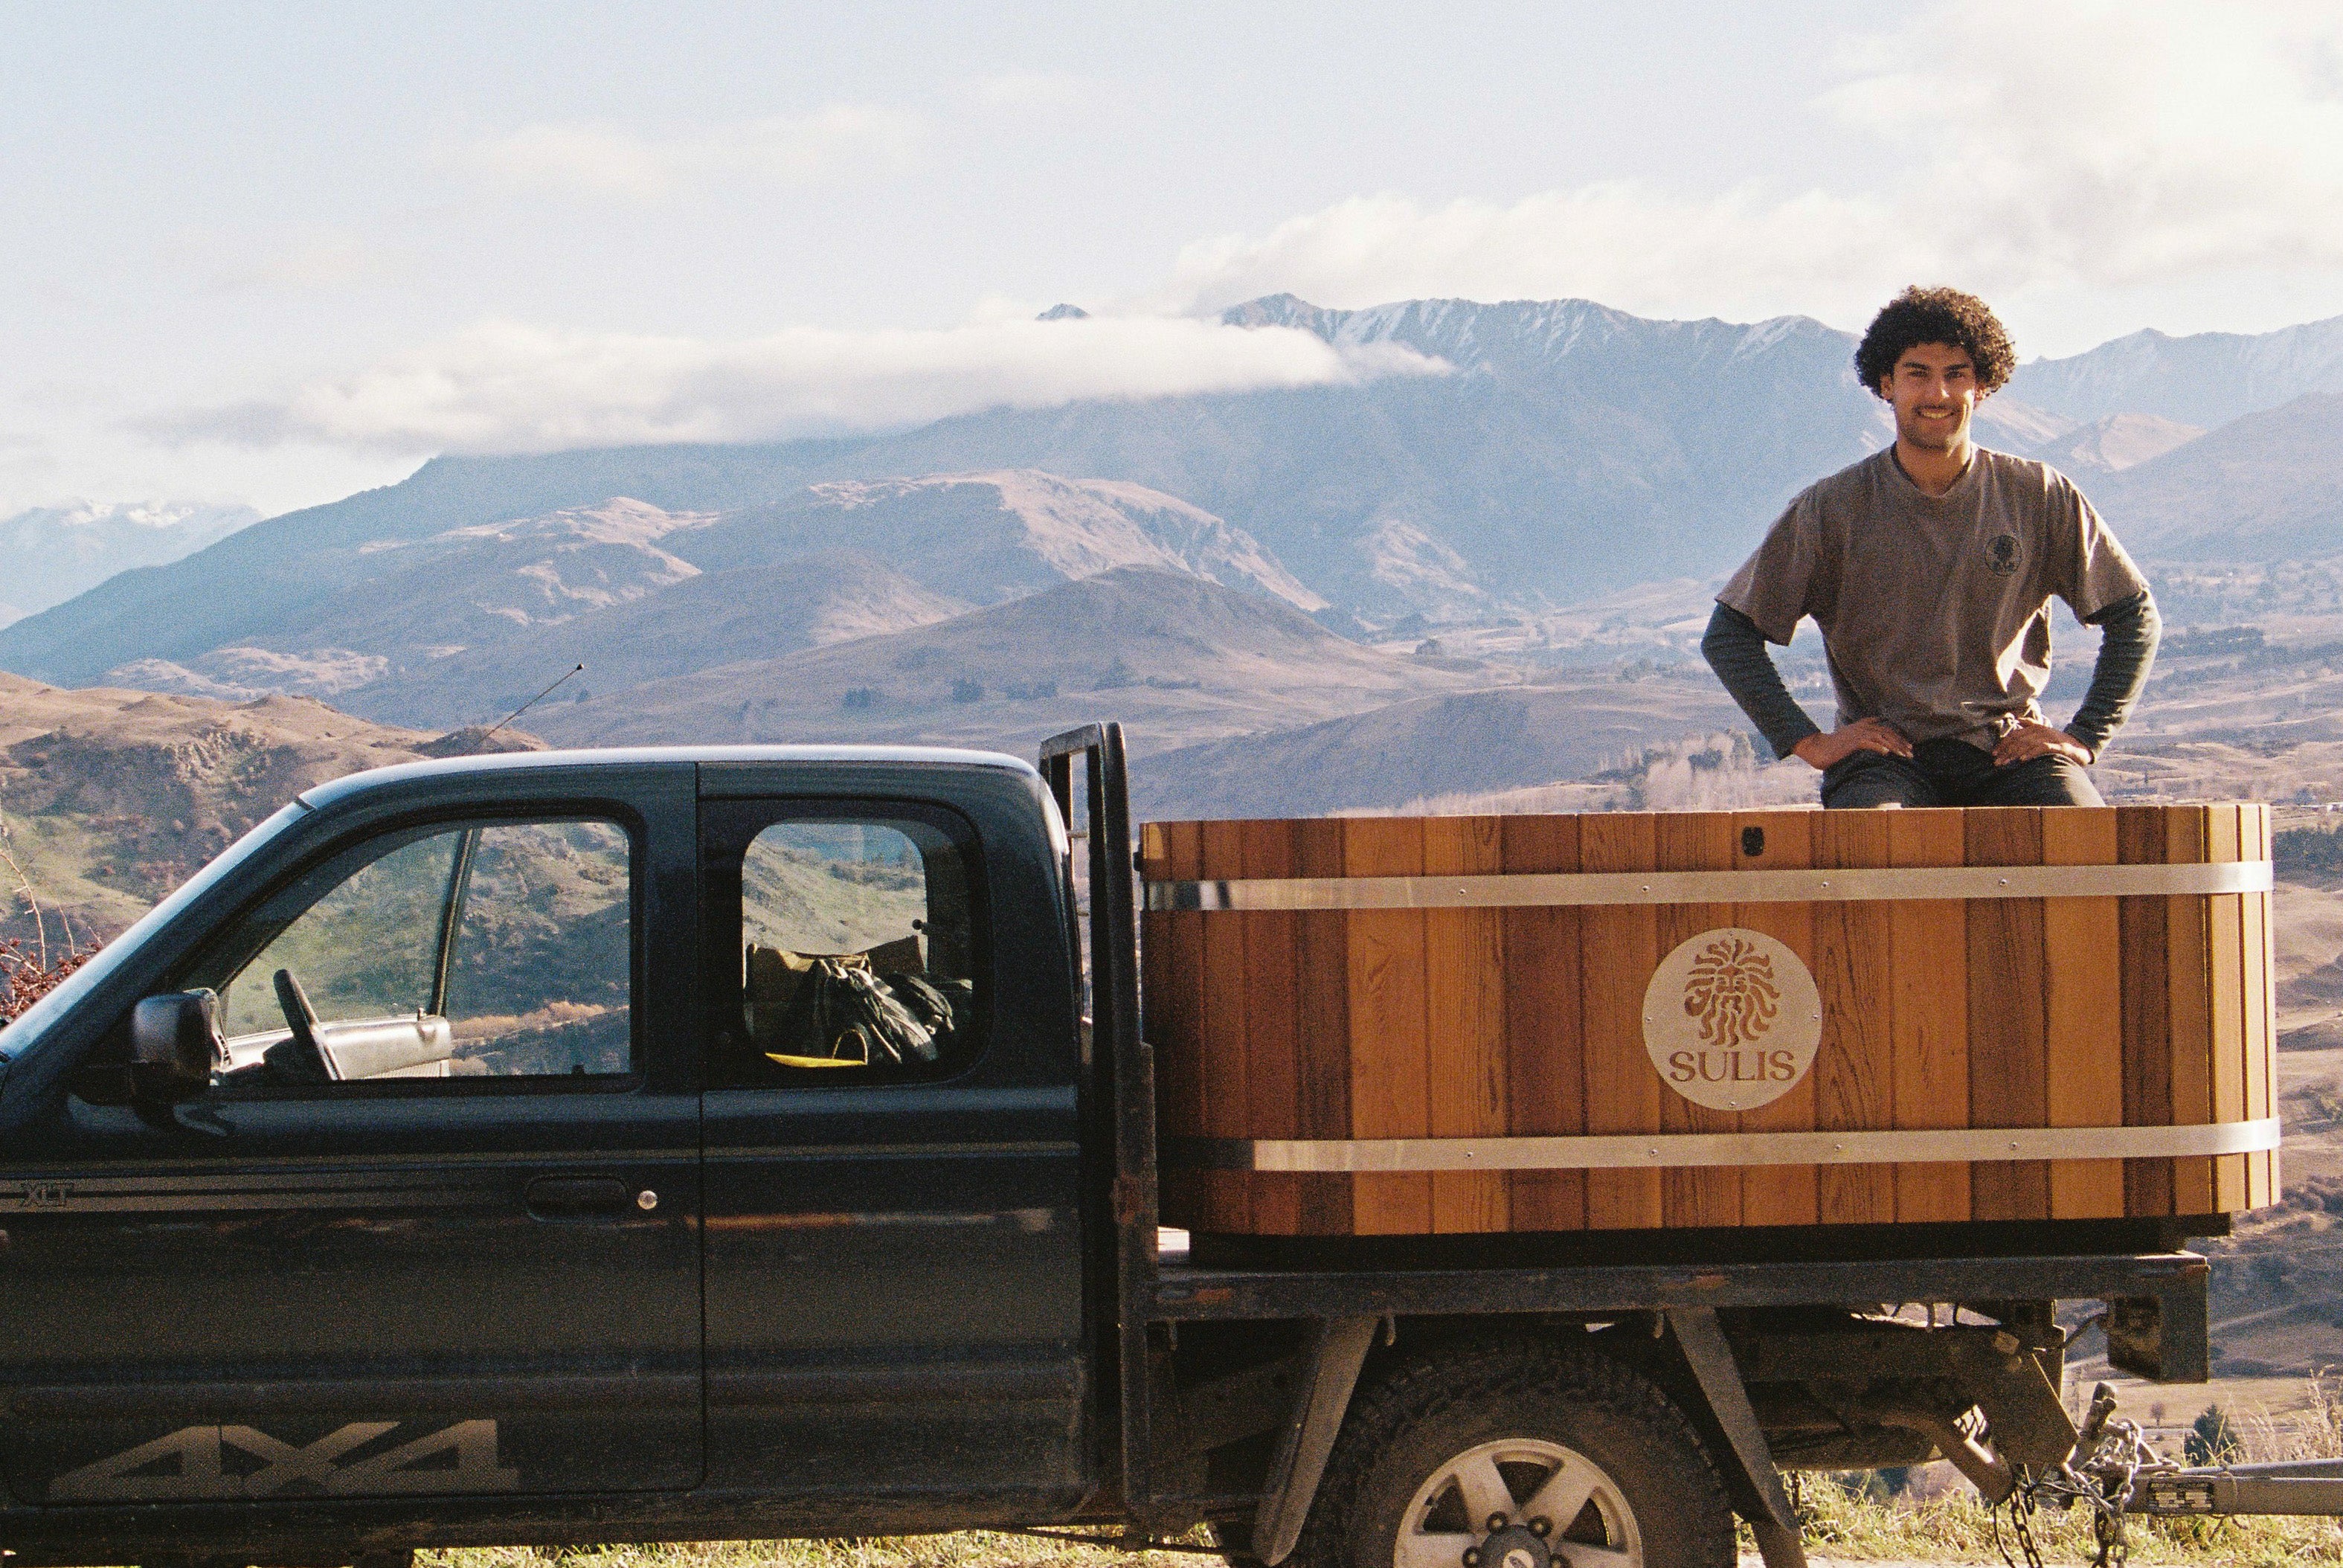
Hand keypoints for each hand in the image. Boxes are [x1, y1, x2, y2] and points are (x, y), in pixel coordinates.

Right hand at [1790, 718, 1913, 769]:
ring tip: (1904, 755)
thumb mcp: (1848, 738)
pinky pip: (1870, 743)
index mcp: (1862, 726)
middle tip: (1911, 752)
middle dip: (1901, 742)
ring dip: (1895, 747)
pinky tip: (1887, 753)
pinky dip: (1880, 747)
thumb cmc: (1833, 747)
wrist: (1818, 748)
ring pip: (1882, 738)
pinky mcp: (1853, 742)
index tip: (1907, 745)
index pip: (1885, 728)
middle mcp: (1862, 728)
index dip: (1898, 736)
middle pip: (1887, 732)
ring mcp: (1858, 734)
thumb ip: (1861, 737)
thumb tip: (1875, 745)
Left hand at [1993, 720, 2091, 767]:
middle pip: (2019, 740)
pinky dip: (2031, 753)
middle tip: (1997, 762)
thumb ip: (2031, 725)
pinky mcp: (2058, 746)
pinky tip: (2022, 760)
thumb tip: (2017, 719)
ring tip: (2005, 763)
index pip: (2015, 734)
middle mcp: (2041, 731)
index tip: (1994, 753)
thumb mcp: (2044, 732)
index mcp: (2036, 728)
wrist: (2081, 747)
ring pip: (2027, 744)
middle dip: (2006, 751)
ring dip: (2014, 754)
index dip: (2003, 743)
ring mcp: (2050, 738)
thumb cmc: (2059, 742)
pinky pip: (2042, 748)